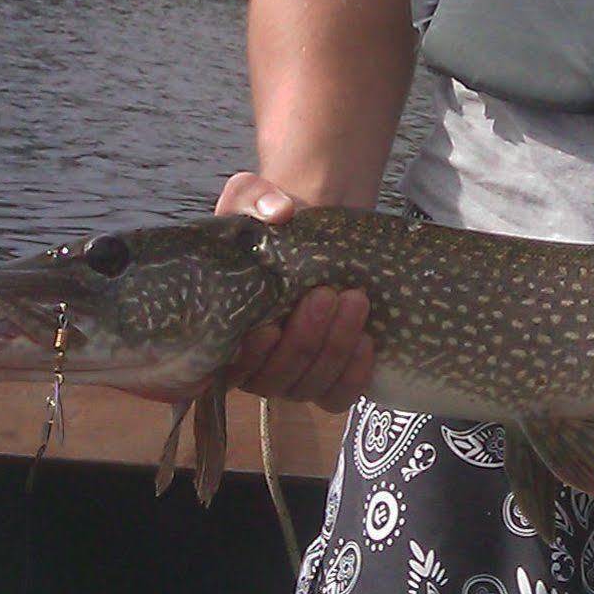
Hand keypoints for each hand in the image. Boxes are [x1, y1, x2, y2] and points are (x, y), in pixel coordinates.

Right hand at [214, 171, 375, 412]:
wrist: (315, 229)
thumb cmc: (274, 222)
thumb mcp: (254, 197)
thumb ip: (256, 198)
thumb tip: (280, 211)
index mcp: (225, 331)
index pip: (229, 367)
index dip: (249, 356)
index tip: (267, 326)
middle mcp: (256, 364)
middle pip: (275, 379)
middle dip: (304, 339)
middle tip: (326, 294)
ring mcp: (294, 375)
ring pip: (311, 386)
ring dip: (335, 348)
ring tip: (354, 300)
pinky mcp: (329, 376)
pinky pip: (339, 396)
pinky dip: (354, 374)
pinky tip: (368, 340)